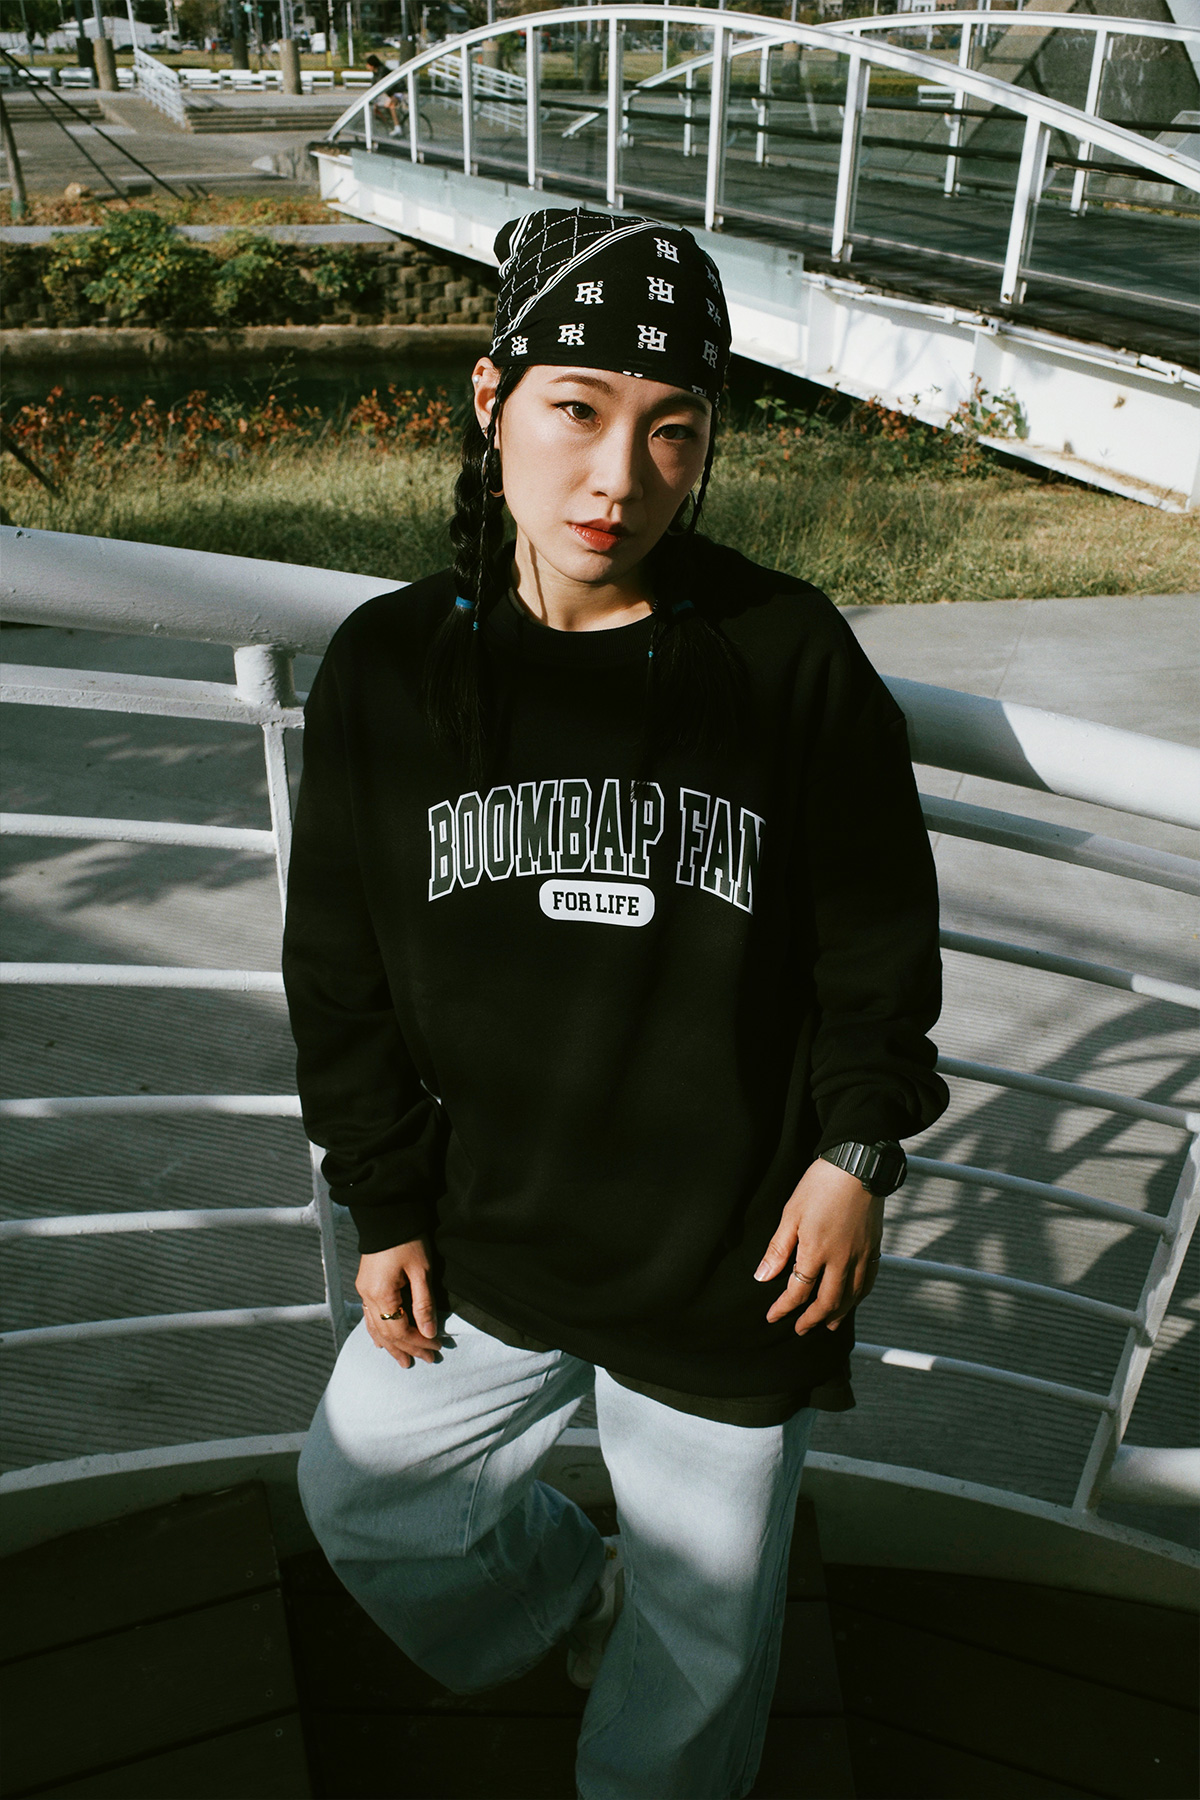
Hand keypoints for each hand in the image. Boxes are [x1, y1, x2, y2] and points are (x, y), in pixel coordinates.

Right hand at [356, 1239, 442, 1367]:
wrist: (388, 1213)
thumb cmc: (408, 1238)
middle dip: (406, 1348)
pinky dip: (377, 1331)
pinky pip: (369, 1316)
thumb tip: (429, 1332)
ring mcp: (363, 1291)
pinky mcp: (365, 1284)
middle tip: (424, 1361)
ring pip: (375, 1327)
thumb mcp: (420, 1271)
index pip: (400, 1330)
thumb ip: (424, 1304)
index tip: (436, 1347)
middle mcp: (367, 1296)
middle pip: (386, 1333)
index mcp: (381, 1294)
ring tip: (403, 1361)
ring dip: (391, 1345)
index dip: (418, 1342)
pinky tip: (382, 1342)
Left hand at [755, 1157, 883, 1334]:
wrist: (858, 1165)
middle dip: (811, 1320)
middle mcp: (841, 1260)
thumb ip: (778, 1249)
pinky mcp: (874, 1248)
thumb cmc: (820, 1185)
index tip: (773, 1317)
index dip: (784, 1308)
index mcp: (816, 1252)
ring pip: (850, 1297)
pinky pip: (868, 1283)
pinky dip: (858, 1298)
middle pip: (827, 1302)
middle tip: (800, 1330)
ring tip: (827, 1325)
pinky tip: (852, 1301)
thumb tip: (762, 1277)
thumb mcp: (791, 1213)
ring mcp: (861, 1255)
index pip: (798, 1291)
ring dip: (837, 1315)